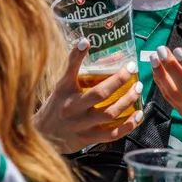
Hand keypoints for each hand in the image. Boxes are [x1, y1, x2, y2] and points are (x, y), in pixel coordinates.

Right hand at [34, 39, 144, 153]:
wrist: (43, 135)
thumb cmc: (56, 105)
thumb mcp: (62, 86)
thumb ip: (78, 70)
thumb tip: (97, 46)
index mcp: (64, 90)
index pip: (72, 70)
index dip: (80, 55)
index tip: (90, 42)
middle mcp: (72, 107)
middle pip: (99, 94)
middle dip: (119, 80)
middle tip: (132, 69)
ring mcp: (80, 125)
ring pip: (109, 114)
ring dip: (127, 101)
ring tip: (138, 89)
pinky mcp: (88, 139)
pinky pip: (112, 134)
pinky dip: (128, 126)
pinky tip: (138, 116)